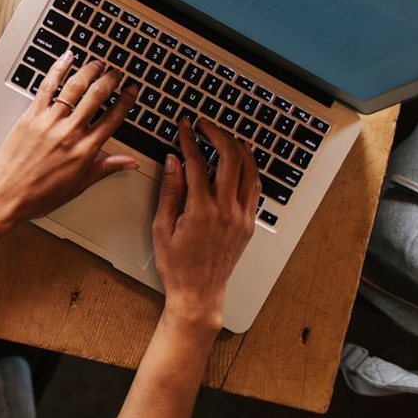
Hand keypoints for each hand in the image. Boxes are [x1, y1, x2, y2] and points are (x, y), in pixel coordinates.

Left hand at [0, 52, 139, 227]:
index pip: (113, 118)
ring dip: (89, 70)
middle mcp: (69, 132)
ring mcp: (49, 122)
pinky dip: (58, 69)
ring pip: (74, 87)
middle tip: (116, 73)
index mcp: (85, 150)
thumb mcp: (79, 185)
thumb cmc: (40, 194)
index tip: (132, 90)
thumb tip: (129, 162)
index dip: (126, 101)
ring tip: (97, 63)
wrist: (7, 196)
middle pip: (97, 96)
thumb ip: (105, 167)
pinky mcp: (30, 116)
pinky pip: (47, 86)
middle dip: (110, 79)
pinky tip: (67, 58)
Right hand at [152, 118, 259, 329]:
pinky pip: (255, 188)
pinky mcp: (249, 223)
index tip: (184, 127)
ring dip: (237, 147)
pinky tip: (241, 160)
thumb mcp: (162, 227)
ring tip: (224, 136)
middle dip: (217, 135)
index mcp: (201, 212)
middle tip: (204, 125)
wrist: (199, 293)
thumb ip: (169, 191)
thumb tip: (173, 161)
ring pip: (248, 170)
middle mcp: (226, 212)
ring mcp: (242, 217)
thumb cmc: (177, 265)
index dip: (189, 140)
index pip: (197, 163)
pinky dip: (249, 168)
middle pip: (229, 158)